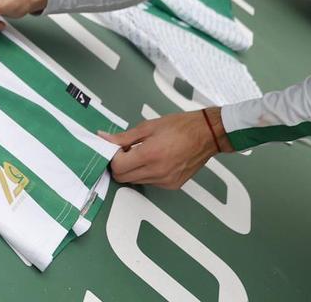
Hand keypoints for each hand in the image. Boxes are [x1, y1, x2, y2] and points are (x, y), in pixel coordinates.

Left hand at [99, 107, 232, 189]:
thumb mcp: (148, 126)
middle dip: (120, 165)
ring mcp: (165, 182)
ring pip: (136, 181)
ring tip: (144, 153)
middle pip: (123, 178)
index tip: (119, 147)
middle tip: (128, 151)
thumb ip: (123, 136)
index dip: (113, 156)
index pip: (117, 167)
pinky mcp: (173, 186)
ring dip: (133, 170)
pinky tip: (156, 160)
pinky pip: (150, 183)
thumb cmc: (178, 126)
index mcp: (149, 155)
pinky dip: (146, 173)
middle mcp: (156, 173)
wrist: (207, 134)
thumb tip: (103, 138)